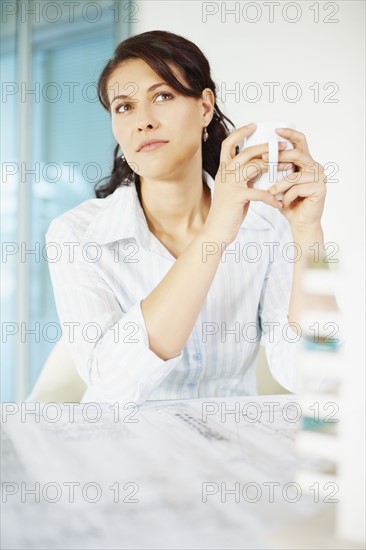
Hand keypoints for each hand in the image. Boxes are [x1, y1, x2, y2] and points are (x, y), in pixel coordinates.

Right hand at [203, 123, 283, 243]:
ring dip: (275, 165)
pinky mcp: (237, 197)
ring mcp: (230, 184)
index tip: (254, 125)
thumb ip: (244, 176)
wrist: (216, 231)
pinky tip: (280, 202)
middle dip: (267, 147)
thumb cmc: (228, 211)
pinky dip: (271, 197)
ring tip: (289, 167)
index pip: (229, 143)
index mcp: (224, 170)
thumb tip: (260, 165)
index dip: (240, 132)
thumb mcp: (235, 188)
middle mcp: (225, 173)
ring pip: (254, 166)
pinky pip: (259, 192)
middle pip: (247, 151)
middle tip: (283, 145)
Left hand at [265, 128, 326, 231]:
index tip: (276, 130)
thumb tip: (258, 154)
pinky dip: (287, 196)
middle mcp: (315, 166)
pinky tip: (283, 203)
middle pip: (296, 154)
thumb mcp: (279, 182)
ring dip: (279, 184)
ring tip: (270, 192)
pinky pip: (297, 188)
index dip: (289, 134)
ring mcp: (320, 177)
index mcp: (306, 162)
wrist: (299, 222)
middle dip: (278, 157)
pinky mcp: (320, 188)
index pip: (300, 141)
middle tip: (263, 158)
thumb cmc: (288, 202)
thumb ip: (275, 169)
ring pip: (294, 175)